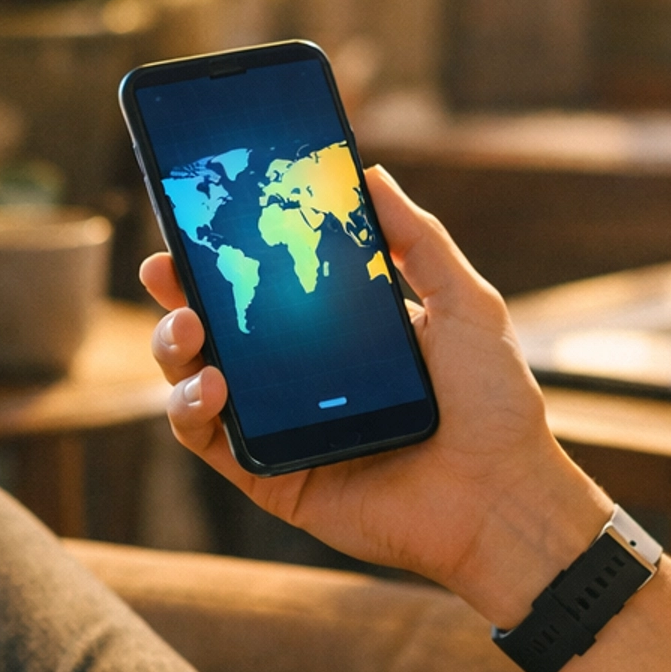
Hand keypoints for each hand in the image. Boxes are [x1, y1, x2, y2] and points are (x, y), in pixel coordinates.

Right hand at [140, 166, 607, 627]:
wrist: (504, 497)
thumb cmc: (495, 404)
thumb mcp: (466, 305)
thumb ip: (420, 241)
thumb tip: (370, 174)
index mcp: (340, 335)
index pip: (267, 285)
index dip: (225, 255)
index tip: (195, 220)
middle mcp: (302, 378)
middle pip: (218, 329)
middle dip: (180, 295)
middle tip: (167, 270)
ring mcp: (283, 427)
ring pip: (198, 381)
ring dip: (176, 349)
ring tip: (188, 328)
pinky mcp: (273, 477)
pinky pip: (210, 443)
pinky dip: (192, 412)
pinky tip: (211, 387)